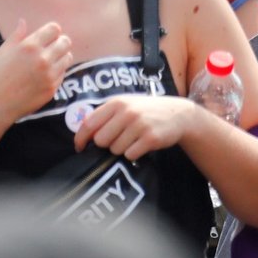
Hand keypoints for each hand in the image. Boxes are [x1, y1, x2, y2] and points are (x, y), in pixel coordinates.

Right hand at [0, 20, 73, 130]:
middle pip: (65, 42)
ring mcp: (49, 75)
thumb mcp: (3, 52)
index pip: (55, 29)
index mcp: (30, 46)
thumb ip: (16, 35)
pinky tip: (45, 75)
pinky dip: (57, 72)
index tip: (48, 37)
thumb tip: (23, 21)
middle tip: (52, 48)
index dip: (52, 31)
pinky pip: (63, 74)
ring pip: (68, 57)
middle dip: (60, 42)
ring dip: (61, 57)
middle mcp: (43, 59)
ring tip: (51, 61)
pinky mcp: (51, 89)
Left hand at [74, 95, 197, 160]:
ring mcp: (139, 125)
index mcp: (117, 102)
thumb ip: (105, 114)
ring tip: (133, 139)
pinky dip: (134, 154)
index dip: (80, 138)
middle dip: (107, 144)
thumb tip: (82, 130)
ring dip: (122, 149)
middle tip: (118, 138)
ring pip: (115, 149)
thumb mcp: (126, 104)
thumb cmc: (146, 110)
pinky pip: (130, 155)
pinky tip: (142, 144)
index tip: (79, 148)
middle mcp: (127, 112)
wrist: (177, 114)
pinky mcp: (150, 138)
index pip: (89, 123)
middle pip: (101, 140)